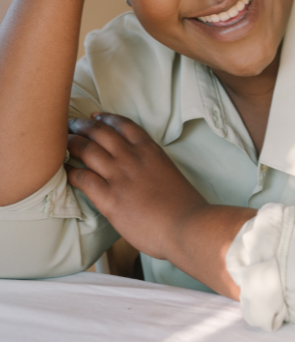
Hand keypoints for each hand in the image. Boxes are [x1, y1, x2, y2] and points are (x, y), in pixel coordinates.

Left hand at [66, 113, 206, 259]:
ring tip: (62, 142)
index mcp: (150, 150)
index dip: (106, 118)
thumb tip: (143, 173)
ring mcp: (119, 176)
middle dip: (82, 125)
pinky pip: (82, 178)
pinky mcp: (109, 197)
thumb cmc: (184, 207)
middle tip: (70, 125)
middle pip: (100, 132)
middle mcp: (132, 157)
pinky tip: (64, 171)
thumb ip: (153, 167)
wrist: (187, 225)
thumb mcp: (170, 174)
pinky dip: (70, 171)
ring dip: (72, 143)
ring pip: (87, 149)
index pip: (123, 125)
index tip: (95, 116)